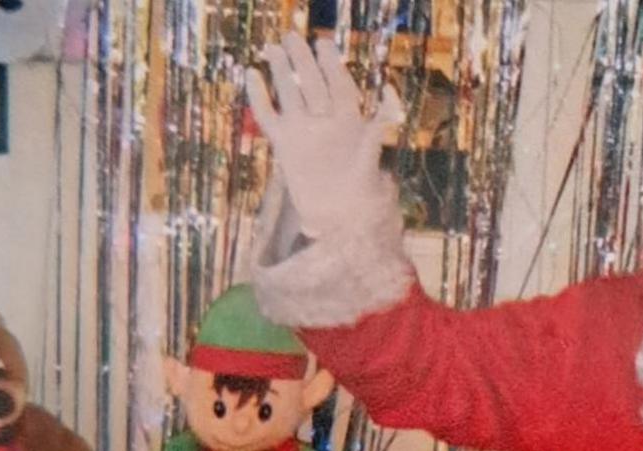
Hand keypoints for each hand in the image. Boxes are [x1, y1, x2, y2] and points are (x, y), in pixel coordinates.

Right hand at [247, 33, 399, 239]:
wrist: (340, 221)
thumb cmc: (363, 194)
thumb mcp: (373, 159)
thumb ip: (377, 130)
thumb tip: (391, 103)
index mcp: (349, 122)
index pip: (340, 85)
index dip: (332, 65)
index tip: (324, 45)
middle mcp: (325, 122)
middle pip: (312, 83)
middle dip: (303, 60)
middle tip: (292, 37)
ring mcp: (304, 132)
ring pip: (289, 94)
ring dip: (281, 72)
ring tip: (271, 48)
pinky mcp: (285, 145)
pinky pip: (268, 115)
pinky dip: (259, 97)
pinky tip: (250, 74)